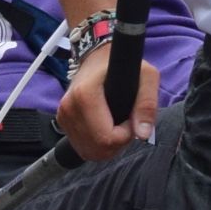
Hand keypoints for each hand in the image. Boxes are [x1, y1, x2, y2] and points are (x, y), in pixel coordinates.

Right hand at [57, 42, 158, 160]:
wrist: (96, 57)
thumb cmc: (121, 65)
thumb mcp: (146, 76)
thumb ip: (147, 104)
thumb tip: (142, 134)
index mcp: (85, 95)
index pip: (106, 138)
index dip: (126, 134)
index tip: (131, 117)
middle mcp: (69, 107)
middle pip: (97, 149)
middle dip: (118, 143)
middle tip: (126, 122)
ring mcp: (63, 116)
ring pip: (89, 152)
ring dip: (108, 146)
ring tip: (116, 124)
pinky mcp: (62, 122)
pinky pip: (82, 148)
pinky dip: (97, 146)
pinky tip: (105, 129)